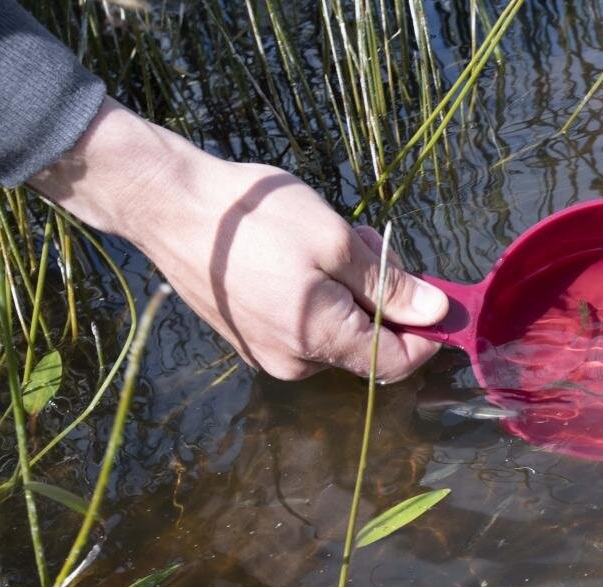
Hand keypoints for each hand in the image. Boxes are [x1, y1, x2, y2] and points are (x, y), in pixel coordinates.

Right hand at [29, 97, 447, 381]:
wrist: (167, 206)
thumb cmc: (255, 218)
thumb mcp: (335, 241)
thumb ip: (389, 284)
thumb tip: (434, 313)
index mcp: (320, 341)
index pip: (397, 363)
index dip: (425, 334)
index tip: (435, 295)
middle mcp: (295, 363)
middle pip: (368, 346)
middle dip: (383, 299)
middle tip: (371, 243)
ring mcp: (267, 354)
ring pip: (337, 333)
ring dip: (350, 293)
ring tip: (329, 241)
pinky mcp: (249, 338)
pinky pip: (304, 326)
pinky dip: (318, 296)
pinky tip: (299, 255)